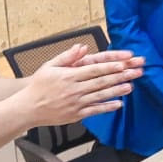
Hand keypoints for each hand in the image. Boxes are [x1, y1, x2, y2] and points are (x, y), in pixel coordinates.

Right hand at [23, 45, 142, 125]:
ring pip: (100, 96)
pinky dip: (107, 107)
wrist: (28, 108)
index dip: (109, 67)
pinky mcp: (76, 114)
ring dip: (117, 91)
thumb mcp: (49, 66)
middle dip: (119, 76)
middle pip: (101, 82)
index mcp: (69, 76)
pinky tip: (119, 104)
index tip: (123, 64)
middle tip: (134, 72)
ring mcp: (76, 103)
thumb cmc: (39, 86)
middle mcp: (74, 89)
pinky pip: (95, 110)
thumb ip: (67, 56)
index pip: (93, 70)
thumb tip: (82, 47)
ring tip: (130, 86)